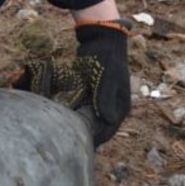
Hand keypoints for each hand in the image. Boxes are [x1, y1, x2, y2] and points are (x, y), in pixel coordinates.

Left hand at [13, 21, 129, 146]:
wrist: (101, 38)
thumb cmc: (105, 57)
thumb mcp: (107, 77)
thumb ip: (105, 98)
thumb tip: (108, 120)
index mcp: (121, 106)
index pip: (108, 130)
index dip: (94, 140)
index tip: (78, 147)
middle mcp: (114, 107)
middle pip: (99, 128)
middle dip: (85, 136)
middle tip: (67, 143)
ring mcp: (103, 101)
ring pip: (91, 121)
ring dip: (80, 126)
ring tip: (63, 134)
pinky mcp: (93, 94)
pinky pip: (85, 110)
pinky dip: (77, 115)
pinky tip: (63, 119)